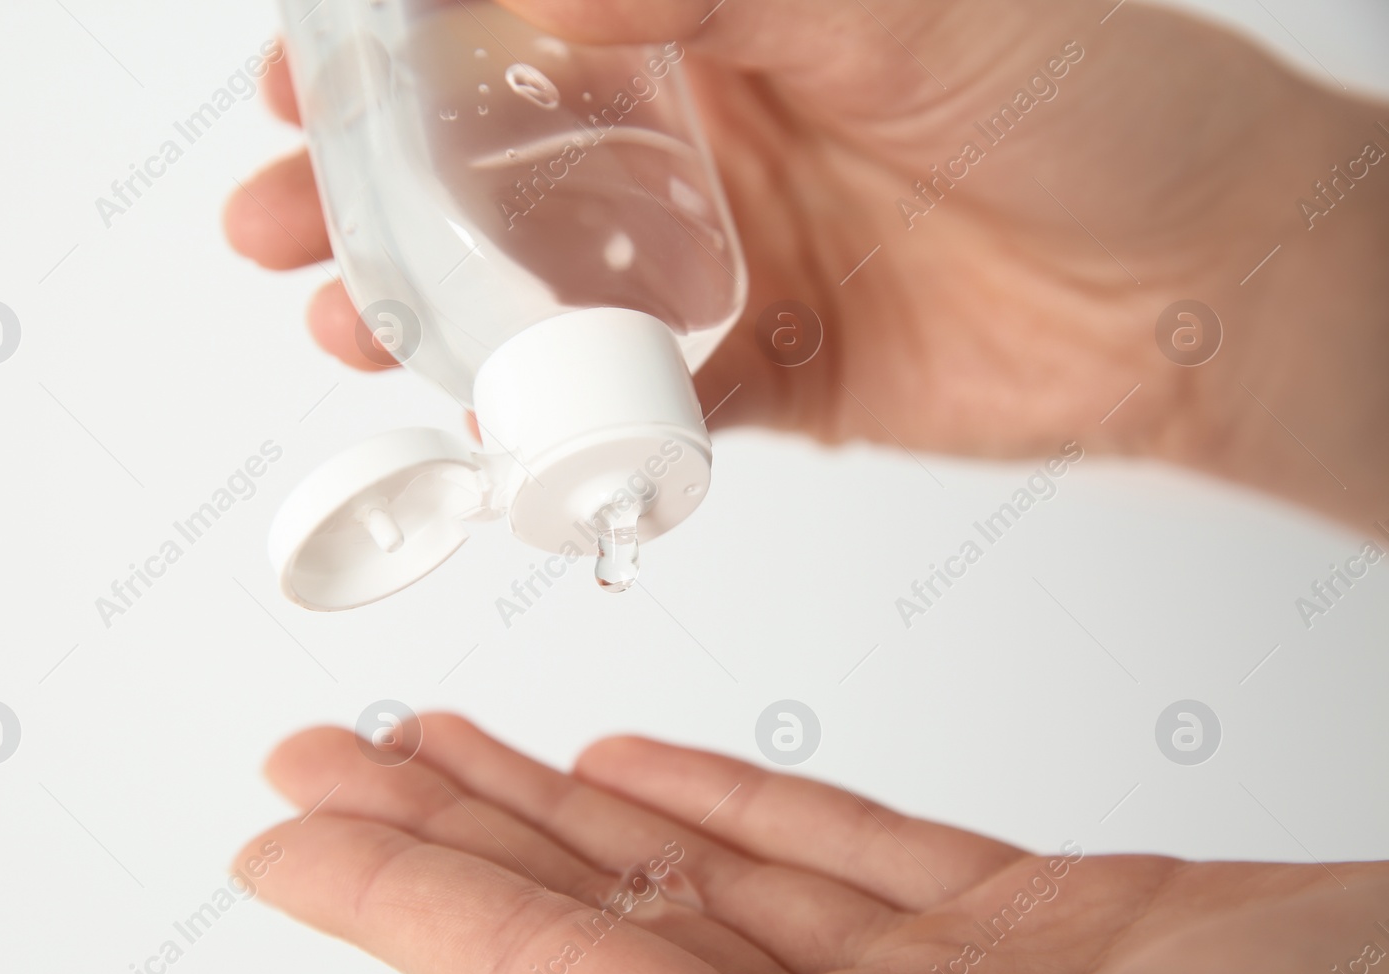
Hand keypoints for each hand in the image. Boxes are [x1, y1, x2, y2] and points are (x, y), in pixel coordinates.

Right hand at [226, 0, 1388, 525]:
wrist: (1199, 279)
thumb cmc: (1088, 98)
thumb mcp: (892, 2)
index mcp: (716, 24)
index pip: (517, 29)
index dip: (399, 53)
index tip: (304, 75)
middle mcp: (704, 140)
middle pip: (497, 168)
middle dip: (370, 196)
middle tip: (276, 220)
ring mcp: (724, 262)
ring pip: (542, 293)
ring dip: (434, 314)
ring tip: (346, 325)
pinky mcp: (763, 372)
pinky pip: (634, 403)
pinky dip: (557, 425)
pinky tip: (482, 428)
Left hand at [237, 714, 1388, 973]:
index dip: (407, 906)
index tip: (294, 836)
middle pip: (604, 933)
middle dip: (449, 835)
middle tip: (327, 752)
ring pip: (707, 882)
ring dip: (568, 810)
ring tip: (454, 738)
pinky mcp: (1041, 945)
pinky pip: (848, 864)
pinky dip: (739, 807)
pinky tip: (640, 771)